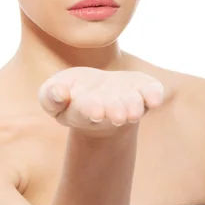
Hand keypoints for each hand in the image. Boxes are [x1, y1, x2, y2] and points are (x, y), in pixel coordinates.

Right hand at [38, 67, 164, 136]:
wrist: (99, 93)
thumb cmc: (71, 93)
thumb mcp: (51, 93)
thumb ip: (50, 95)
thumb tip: (60, 93)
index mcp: (82, 112)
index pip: (84, 112)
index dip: (89, 110)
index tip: (95, 111)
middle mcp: (109, 110)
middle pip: (113, 112)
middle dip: (115, 111)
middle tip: (118, 115)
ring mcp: (128, 101)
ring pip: (133, 105)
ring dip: (133, 106)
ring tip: (133, 111)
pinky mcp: (143, 89)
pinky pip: (152, 94)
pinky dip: (154, 95)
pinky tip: (154, 98)